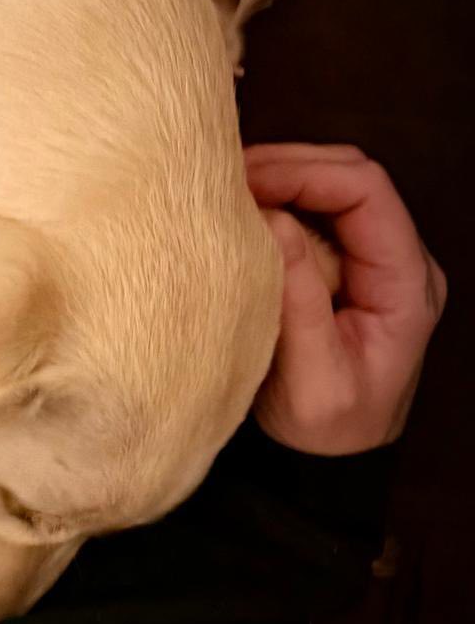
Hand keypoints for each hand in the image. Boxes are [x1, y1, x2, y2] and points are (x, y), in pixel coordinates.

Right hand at [244, 144, 446, 454]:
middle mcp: (396, 259)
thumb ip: (300, 303)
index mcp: (405, 283)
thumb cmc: (325, 429)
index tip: (243, 181)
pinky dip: (268, 202)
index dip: (304, 171)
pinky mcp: (336, 265)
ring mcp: (367, 259)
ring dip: (273, 179)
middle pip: (349, 175)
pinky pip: (307, 213)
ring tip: (219, 193)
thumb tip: (274, 221)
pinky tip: (232, 214)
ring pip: (326, 187)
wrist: (326, 459)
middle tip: (220, 178)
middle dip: (285, 164)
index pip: (366, 191)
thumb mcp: (313, 381)